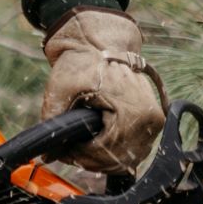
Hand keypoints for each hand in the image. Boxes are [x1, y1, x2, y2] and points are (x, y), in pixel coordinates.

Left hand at [40, 9, 165, 176]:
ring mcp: (154, 121)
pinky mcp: (152, 121)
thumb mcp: (61, 88)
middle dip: (90, 160)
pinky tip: (96, 144)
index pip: (106, 152)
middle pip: (118, 160)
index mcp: (133, 110)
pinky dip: (114, 151)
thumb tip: (48, 154)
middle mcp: (150, 119)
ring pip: (128, 159)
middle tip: (68, 152)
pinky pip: (134, 149)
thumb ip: (53, 121)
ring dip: (103, 158)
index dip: (80, 157)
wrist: (101, 43)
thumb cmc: (82, 61)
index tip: (62, 152)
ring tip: (80, 148)